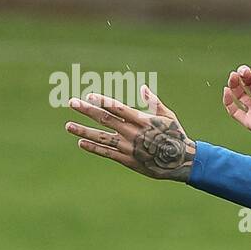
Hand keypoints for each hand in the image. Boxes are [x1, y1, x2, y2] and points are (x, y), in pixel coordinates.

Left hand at [65, 85, 195, 180]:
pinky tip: (80, 142)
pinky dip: (93, 148)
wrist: (182, 161)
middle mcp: (133, 133)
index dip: (103, 102)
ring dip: (83, 131)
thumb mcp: (168, 116)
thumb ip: (154, 102)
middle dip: (87, 110)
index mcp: (142, 120)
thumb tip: (143, 88)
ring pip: (101, 138)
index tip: (89, 95)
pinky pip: (107, 153)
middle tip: (72, 102)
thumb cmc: (176, 135)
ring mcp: (129, 147)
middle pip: (105, 120)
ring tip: (68, 125)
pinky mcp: (128, 160)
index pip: (118, 108)